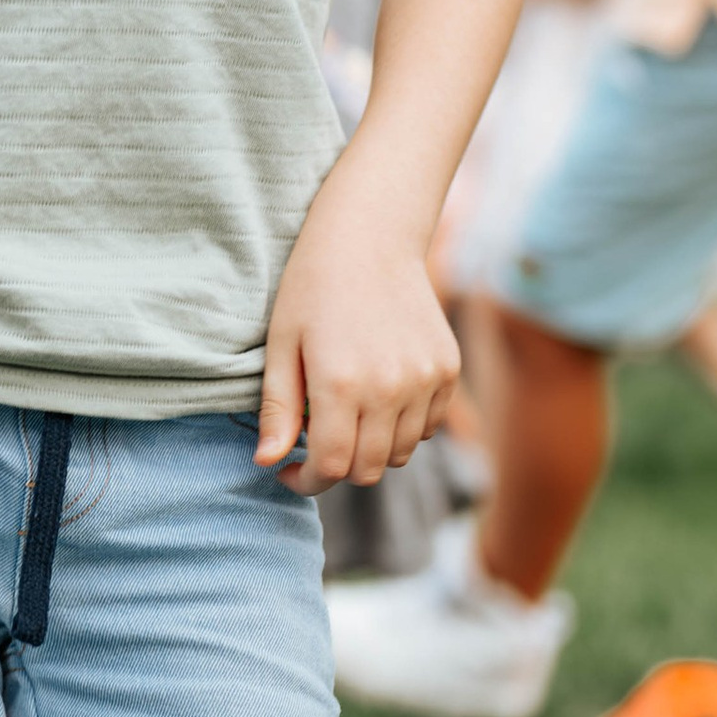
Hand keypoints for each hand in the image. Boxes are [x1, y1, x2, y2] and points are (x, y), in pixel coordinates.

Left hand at [256, 173, 460, 492]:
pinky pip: (427, 426)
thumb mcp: (281, 344)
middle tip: (315, 443)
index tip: (289, 471)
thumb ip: (278, 409)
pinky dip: (403, 428)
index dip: (307, 481)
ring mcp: (425, 380)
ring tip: (347, 415)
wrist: (370, 235)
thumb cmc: (313, 286)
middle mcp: (390, 389)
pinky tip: (379, 399)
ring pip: (400, 453)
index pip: (332, 468)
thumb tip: (268, 463)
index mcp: (341, 385)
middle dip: (337, 468)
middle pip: (368, 469)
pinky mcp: (447, 369)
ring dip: (371, 449)